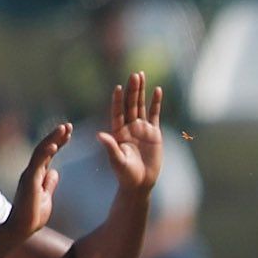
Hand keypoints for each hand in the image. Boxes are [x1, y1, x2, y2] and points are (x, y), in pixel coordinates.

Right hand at [6, 122, 70, 238]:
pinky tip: (54, 144)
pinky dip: (45, 153)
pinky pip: (37, 164)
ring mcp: (29, 175)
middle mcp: (32, 171)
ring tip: (64, 128)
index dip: (58, 142)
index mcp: (37, 175)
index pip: (48, 154)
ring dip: (52, 139)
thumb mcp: (47, 197)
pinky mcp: (29, 181)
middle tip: (68, 125)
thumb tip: (55, 172)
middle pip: (44, 149)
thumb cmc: (33, 216)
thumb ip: (49, 184)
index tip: (68, 133)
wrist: (21, 229)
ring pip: (40, 152)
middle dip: (56, 136)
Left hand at [97, 70, 163, 193]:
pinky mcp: (154, 133)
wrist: (140, 183)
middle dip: (132, 90)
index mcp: (118, 132)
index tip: (117, 87)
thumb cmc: (126, 175)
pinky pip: (155, 114)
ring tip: (141, 75)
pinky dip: (156, 102)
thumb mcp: (117, 161)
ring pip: (141, 105)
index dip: (117, 100)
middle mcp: (129, 127)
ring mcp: (141, 129)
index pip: (117, 112)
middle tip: (134, 74)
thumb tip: (100, 135)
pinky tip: (157, 90)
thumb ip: (110, 147)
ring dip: (141, 91)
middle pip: (130, 104)